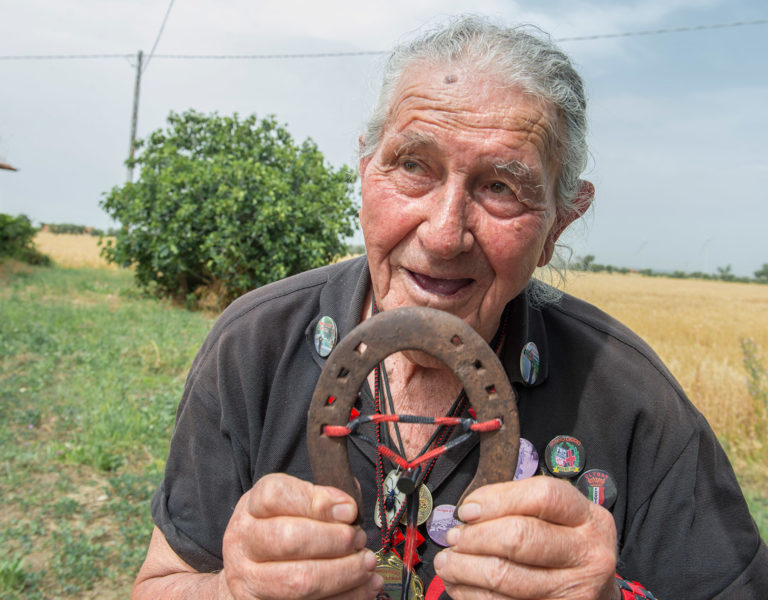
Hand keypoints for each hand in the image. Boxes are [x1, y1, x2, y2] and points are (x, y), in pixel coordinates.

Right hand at [221, 473, 381, 599]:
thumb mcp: (291, 503)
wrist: (248, 571)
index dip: (316, 502)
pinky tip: (365, 586)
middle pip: (289, 539)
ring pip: (299, 581)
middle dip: (335, 540)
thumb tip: (348, 504)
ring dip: (344, 573)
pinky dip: (346, 597)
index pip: (275, 496)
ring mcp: (250, 580)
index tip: (349, 509)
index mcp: (252, 508)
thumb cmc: (277, 529)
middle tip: (359, 538)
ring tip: (366, 563)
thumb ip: (320, 497)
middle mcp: (244, 542)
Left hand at [433, 476, 618, 599]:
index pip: (542, 496)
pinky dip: (472, 594)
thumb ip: (520, 506)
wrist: (597, 593)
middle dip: (475, 537)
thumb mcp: (561, 518)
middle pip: (520, 537)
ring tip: (447, 562)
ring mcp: (574, 591)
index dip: (497, 499)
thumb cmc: (568, 549)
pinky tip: (460, 585)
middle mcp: (587, 554)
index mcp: (588, 519)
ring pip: (506, 576)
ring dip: (464, 568)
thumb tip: (469, 512)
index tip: (467, 510)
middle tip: (453, 538)